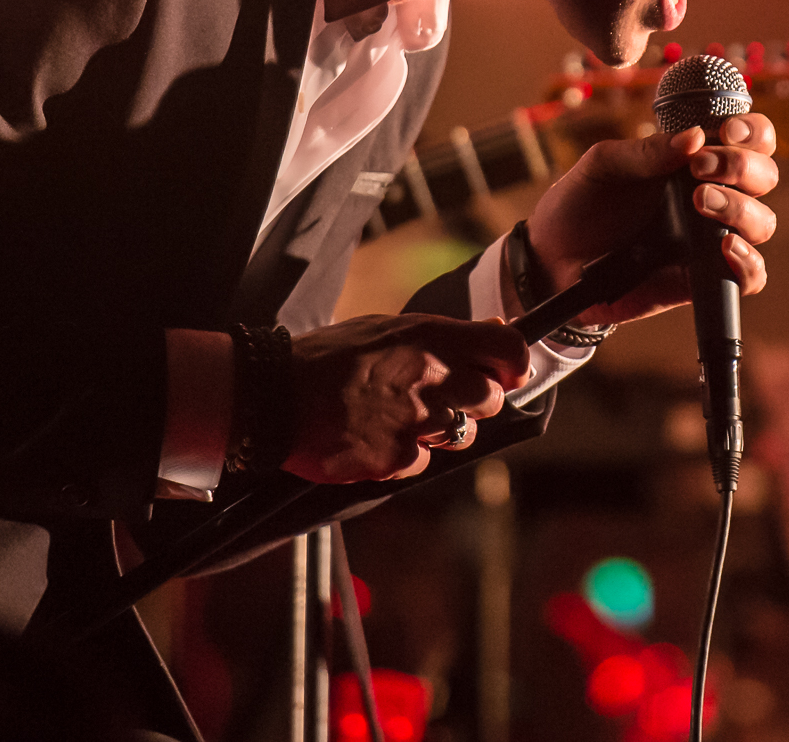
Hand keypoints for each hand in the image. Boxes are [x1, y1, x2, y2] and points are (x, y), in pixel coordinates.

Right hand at [282, 313, 530, 484]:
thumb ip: (445, 333)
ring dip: (443, 431)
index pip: (507, 347)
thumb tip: (497, 325)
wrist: (274, 397)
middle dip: (476, 403)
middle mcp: (430, 376)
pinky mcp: (396, 458)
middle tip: (445, 400)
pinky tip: (377, 438)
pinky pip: (424, 462)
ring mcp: (415, 420)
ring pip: (463, 434)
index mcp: (430, 337)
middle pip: (492, 398)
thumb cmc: (329, 359)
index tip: (510, 373)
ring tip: (401, 419)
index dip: (514, 363)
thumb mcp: (389, 328)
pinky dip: (407, 455)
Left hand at [525, 114, 779, 326]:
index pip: (749, 139)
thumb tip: (693, 138)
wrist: (552, 259)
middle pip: (764, 176)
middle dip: (742, 166)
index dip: (752, 131)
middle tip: (700, 167)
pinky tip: (726, 248)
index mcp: (693, 161)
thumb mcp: (603, 165)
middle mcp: (711, 195)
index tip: (726, 131)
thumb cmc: (581, 204)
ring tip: (699, 201)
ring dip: (740, 208)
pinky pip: (750, 276)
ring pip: (761, 222)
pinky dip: (748, 262)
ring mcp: (709, 238)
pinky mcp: (702, 279)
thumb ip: (645, 151)